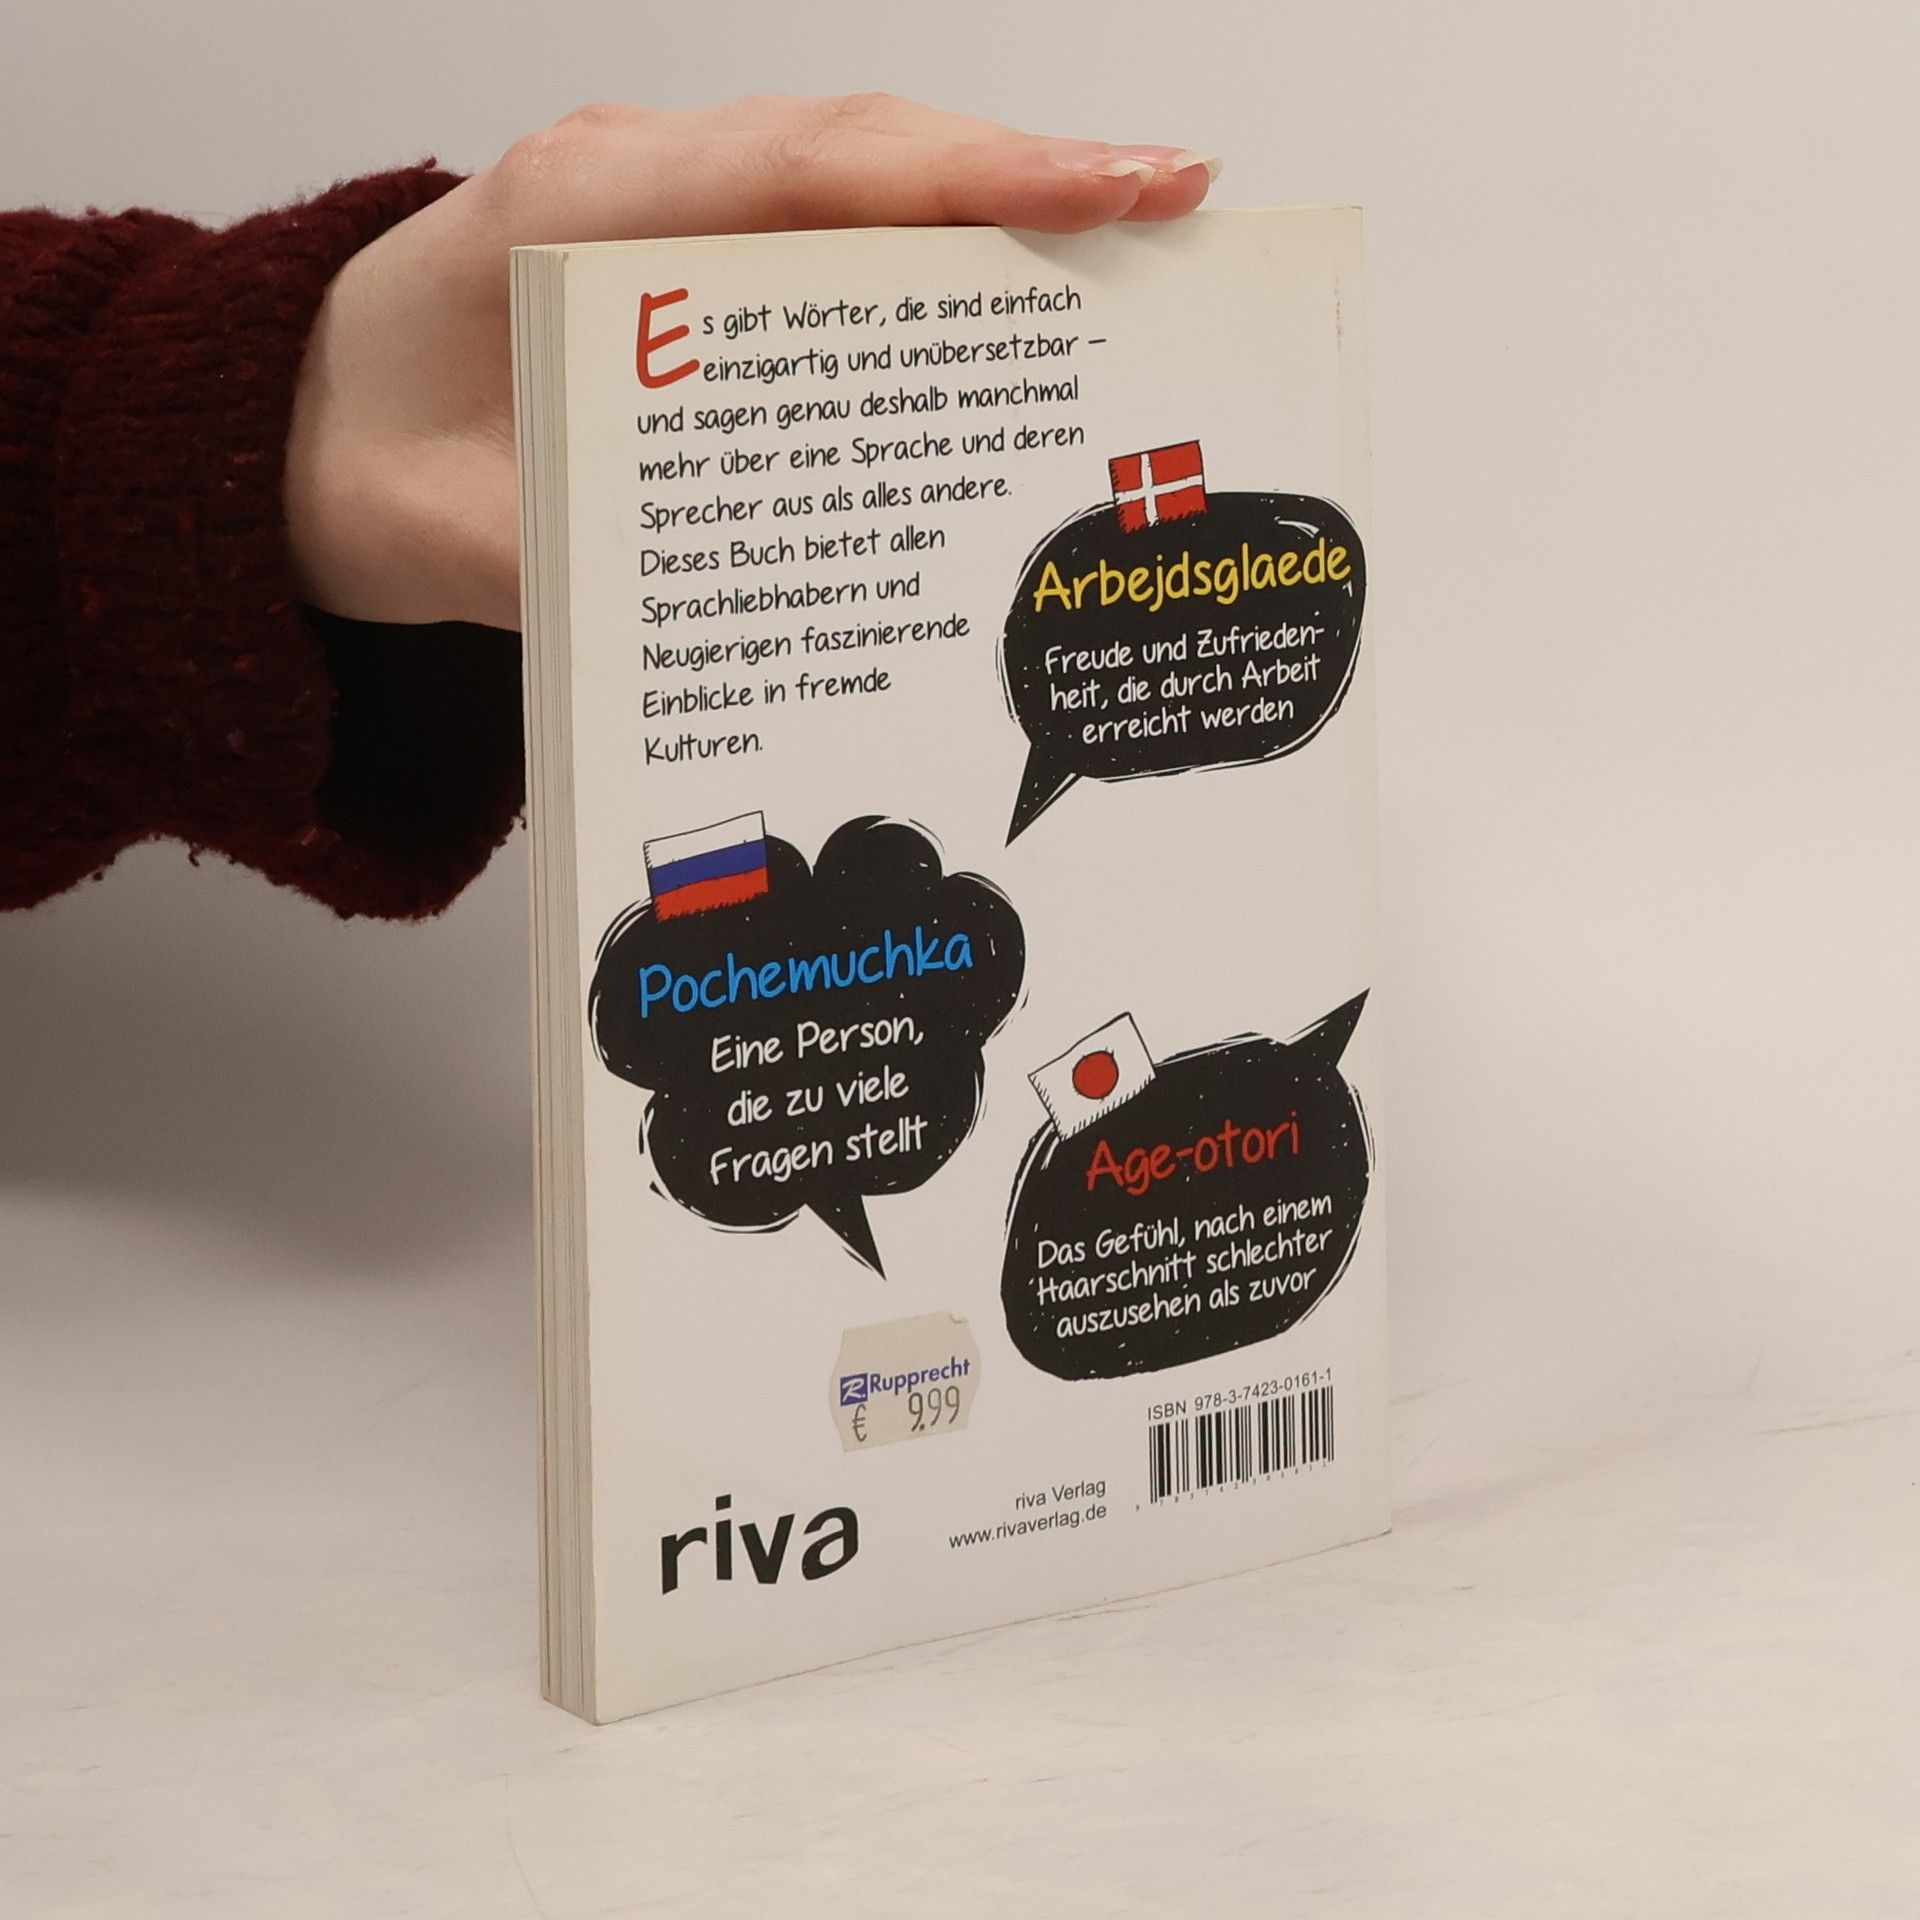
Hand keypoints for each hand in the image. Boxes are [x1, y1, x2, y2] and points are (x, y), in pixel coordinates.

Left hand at [284, 94, 1218, 631]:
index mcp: (576, 217)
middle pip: (863, 152)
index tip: (1106, 187)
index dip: (966, 179)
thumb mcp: (446, 545)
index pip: (804, 170)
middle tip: (1176, 206)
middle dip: (1028, 176)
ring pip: (860, 178)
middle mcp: (636, 186)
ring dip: (998, 208)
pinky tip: (1011, 299)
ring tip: (1135, 247)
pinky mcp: (695, 259)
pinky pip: (830, 233)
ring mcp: (670, 211)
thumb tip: (726, 624)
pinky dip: (933, 253)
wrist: (299, 432)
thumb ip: (570, 576)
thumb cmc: (366, 462)